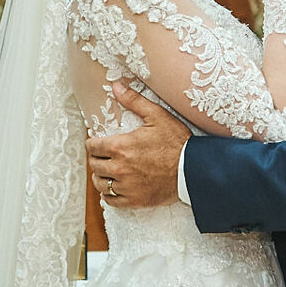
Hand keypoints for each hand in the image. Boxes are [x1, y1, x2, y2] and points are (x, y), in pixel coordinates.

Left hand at [85, 81, 188, 207]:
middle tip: (104, 155)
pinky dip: (109, 194)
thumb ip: (134, 101)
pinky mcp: (135, 200)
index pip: (92, 147)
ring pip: (100, 184)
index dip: (93, 143)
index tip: (97, 142)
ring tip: (108, 171)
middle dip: (97, 158)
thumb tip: (116, 86)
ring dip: (101, 176)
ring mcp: (127, 186)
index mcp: (121, 147)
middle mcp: (120, 168)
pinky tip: (115, 186)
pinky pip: (111, 200)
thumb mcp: (157, 116)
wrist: (193, 170)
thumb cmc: (177, 142)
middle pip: (94, 165)